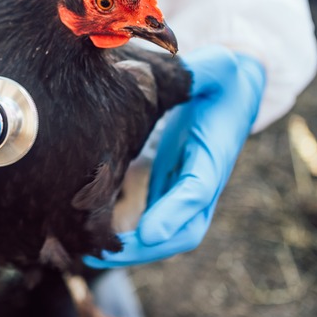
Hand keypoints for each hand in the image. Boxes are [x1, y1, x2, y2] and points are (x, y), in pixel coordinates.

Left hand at [85, 45, 265, 267]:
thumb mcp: (221, 71)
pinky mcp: (166, 188)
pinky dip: (125, 234)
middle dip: (147, 246)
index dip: (175, 212)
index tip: (149, 231)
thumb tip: (223, 62)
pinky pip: (149, 221)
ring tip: (91, 253)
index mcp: (214, 154)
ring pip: (164, 233)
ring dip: (132, 249)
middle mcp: (202, 181)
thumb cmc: (218, 83)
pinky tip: (91, 239)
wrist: (226, 93)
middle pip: (183, 229)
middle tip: (107, 253)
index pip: (198, 190)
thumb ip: (217, 69)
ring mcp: (184, 190)